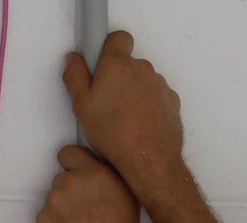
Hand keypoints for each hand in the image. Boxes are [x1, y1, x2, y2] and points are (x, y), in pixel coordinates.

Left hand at [36, 145, 140, 222]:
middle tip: (85, 212)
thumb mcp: (128, 201)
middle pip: (62, 178)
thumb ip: (108, 180)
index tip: (79, 177)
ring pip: (54, 200)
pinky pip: (47, 219)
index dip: (72, 165)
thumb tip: (97, 176)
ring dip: (63, 210)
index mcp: (95, 173)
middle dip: (71, 191)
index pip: (68, 152)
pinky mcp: (41, 222)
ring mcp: (52, 202)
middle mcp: (70, 182)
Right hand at [63, 31, 185, 202]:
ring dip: (134, 93)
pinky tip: (139, 124)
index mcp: (118, 65)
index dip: (110, 47)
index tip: (102, 61)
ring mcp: (160, 85)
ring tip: (124, 118)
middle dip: (119, 77)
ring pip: (144, 81)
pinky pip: (157, 97)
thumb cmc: (116, 135)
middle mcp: (143, 69)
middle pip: (129, 63)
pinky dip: (149, 106)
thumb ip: (75, 75)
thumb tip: (74, 60)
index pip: (118, 37)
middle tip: (107, 101)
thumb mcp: (81, 106)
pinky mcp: (172, 102)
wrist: (150, 161)